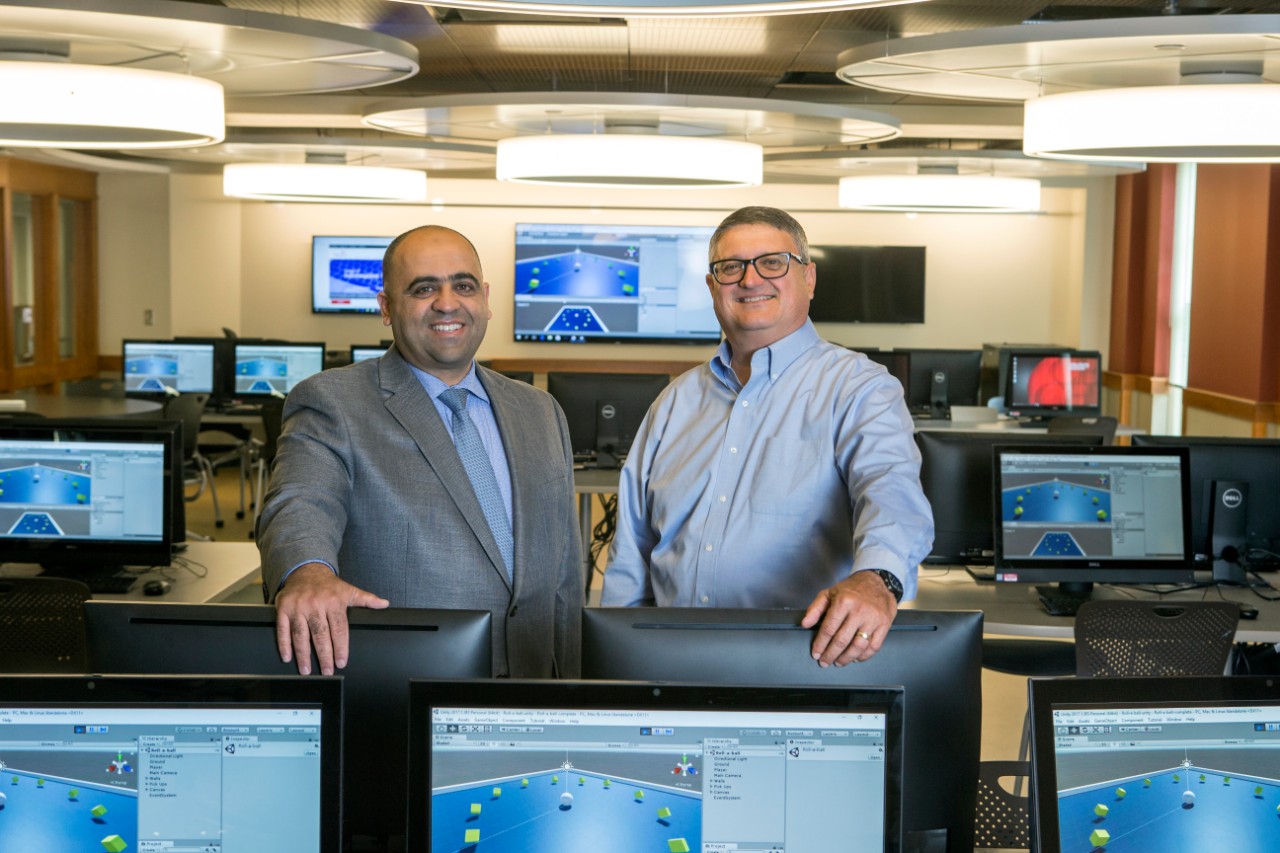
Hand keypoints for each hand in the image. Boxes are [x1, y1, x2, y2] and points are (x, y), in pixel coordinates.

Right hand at [274, 563, 388, 674]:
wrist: (306, 570)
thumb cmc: (328, 586)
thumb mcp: (349, 590)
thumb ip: (366, 599)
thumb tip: (384, 604)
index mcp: (333, 602)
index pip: (339, 629)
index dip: (341, 647)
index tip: (342, 662)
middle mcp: (315, 605)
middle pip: (320, 634)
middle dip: (324, 655)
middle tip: (327, 671)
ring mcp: (298, 607)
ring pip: (301, 634)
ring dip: (303, 654)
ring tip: (306, 670)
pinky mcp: (283, 608)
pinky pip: (283, 629)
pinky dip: (284, 644)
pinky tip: (288, 657)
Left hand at [801, 571, 898, 666]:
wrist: (876, 582)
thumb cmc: (850, 590)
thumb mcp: (829, 593)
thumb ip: (815, 608)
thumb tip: (805, 624)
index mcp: (844, 602)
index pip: (828, 629)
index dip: (820, 644)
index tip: (816, 654)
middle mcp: (859, 611)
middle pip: (842, 640)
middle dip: (830, 654)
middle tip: (824, 662)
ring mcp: (873, 619)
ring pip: (858, 646)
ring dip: (846, 658)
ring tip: (838, 662)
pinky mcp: (884, 625)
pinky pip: (874, 647)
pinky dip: (863, 656)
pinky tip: (855, 658)